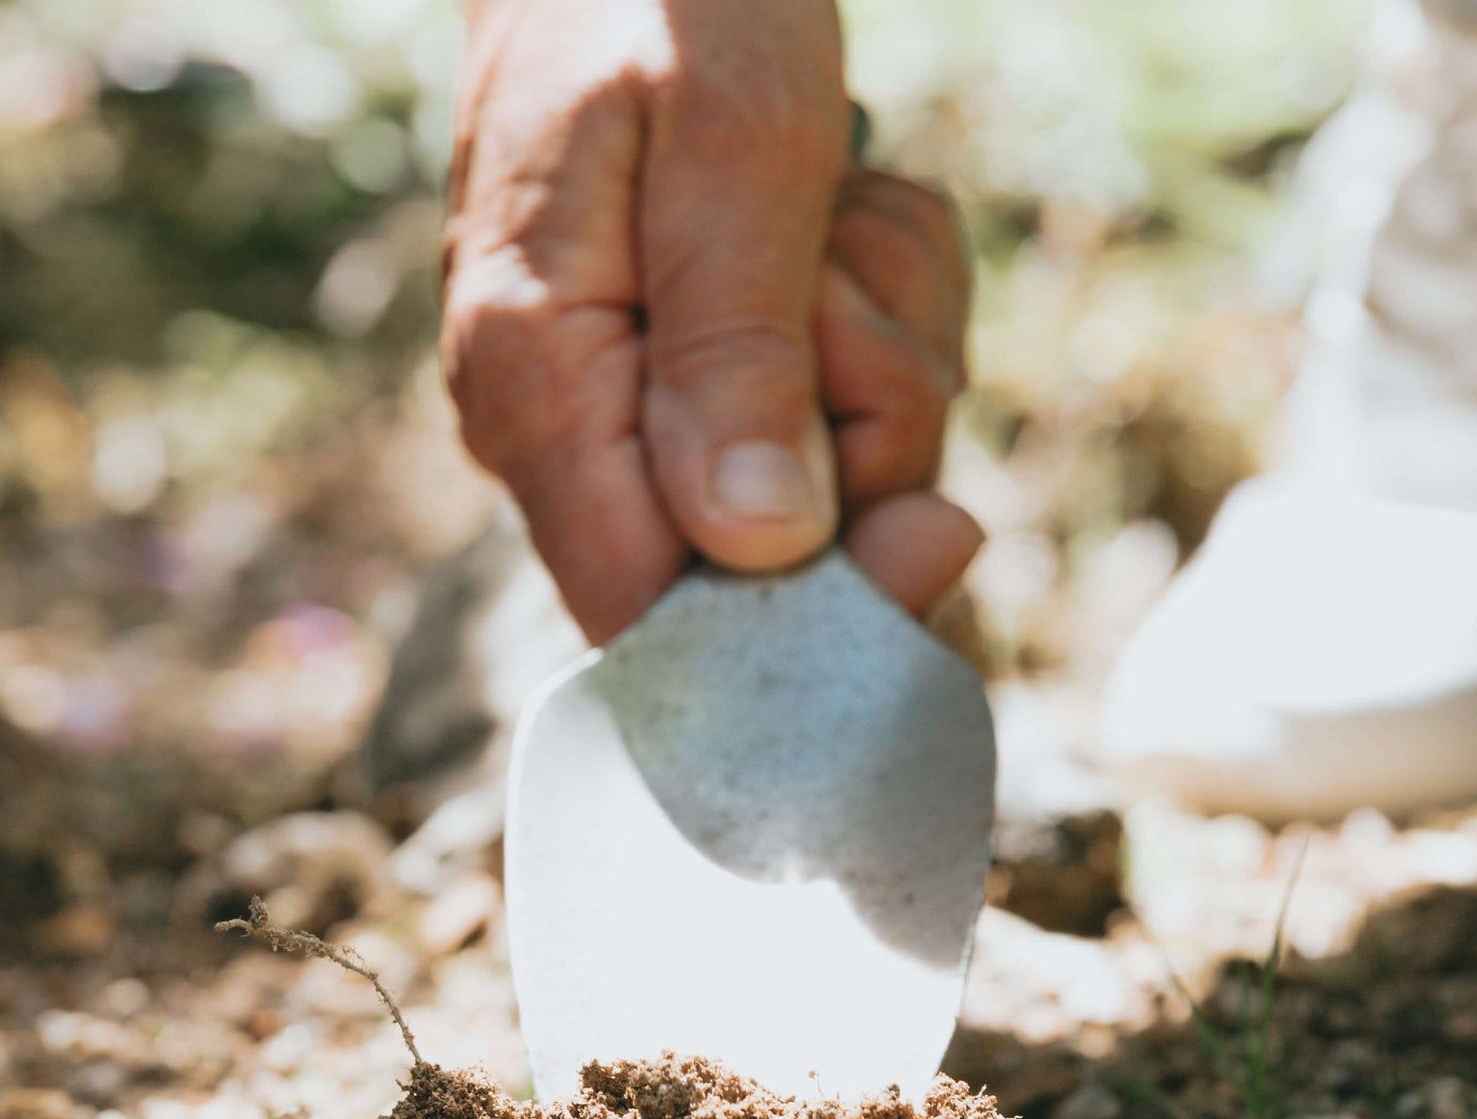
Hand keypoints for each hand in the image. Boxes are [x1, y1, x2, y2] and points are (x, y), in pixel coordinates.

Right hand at [443, 0, 980, 642]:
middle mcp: (570, 431)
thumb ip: (738, 350)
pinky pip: (840, 412)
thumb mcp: (731, 145)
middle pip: (767, 566)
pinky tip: (839, 225)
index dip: (804, 615)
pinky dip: (882, 323)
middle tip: (845, 270)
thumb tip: (760, 543)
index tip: (934, 528)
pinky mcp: (700, 382)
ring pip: (828, 484)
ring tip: (832, 215)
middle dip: (868, 434)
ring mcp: (637, 412)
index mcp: (542, 388)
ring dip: (884, 351)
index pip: (653, 614)